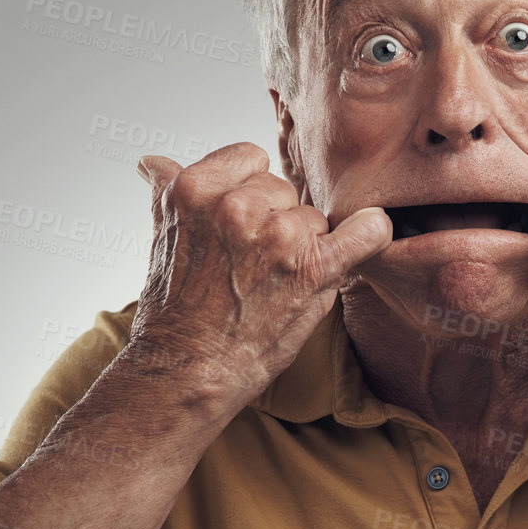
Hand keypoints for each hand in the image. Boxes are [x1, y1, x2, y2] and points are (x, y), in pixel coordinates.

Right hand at [127, 142, 390, 409]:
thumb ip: (170, 192)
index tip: (240, 223)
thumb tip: (155, 161)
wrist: (185, 370)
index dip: (248, 190)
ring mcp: (279, 237)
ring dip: (304, 243)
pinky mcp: (314, 270)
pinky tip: (367, 237)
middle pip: (282, 187)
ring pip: (313, 216)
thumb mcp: (162, 238)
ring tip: (274, 280)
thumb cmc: (175, 309)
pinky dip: (372, 234)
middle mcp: (236, 207)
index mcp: (194, 189)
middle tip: (253, 262)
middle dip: (274, 218)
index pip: (248, 158)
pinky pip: (366, 232)